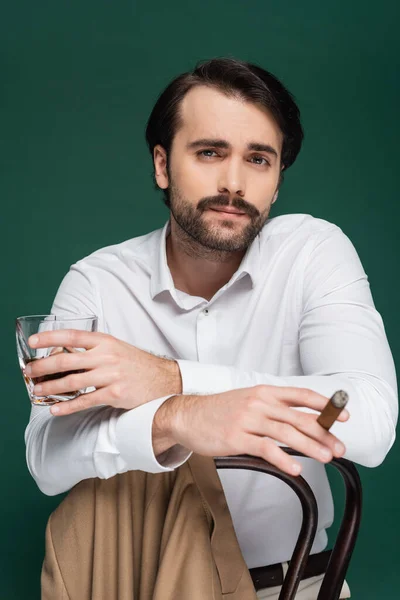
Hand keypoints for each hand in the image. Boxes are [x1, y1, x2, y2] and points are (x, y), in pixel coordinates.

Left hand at [27, 330, 181, 415]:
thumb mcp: (117, 348)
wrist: (164, 380)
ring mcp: (111, 375)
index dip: (50, 338)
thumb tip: (66, 353)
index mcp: (106, 341)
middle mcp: (107, 356)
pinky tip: (56, 408)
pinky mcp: (115, 394)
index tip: (33, 342)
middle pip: (67, 360)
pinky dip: (68, 406)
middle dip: (43, 366)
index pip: (73, 336)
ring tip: (37, 390)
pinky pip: (85, 400)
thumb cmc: (137, 365)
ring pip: (72, 381)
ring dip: (51, 387)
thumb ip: (94, 349)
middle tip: (29, 371)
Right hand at [153, 385, 348, 475]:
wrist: (188, 415)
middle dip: (323, 433)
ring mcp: (247, 419)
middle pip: (299, 417)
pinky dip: (283, 459)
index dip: (324, 405)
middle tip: (340, 447)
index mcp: (265, 392)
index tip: (343, 416)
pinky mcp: (236, 437)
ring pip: (286, 433)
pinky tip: (296, 468)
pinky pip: (266, 449)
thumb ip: (273, 408)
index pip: (301, 395)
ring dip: (310, 447)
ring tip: (326, 457)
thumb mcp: (249, 400)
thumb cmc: (220, 411)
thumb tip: (302, 423)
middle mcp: (259, 402)